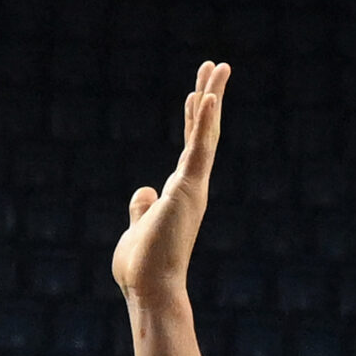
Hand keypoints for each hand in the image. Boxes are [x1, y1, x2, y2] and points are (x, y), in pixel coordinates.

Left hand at [111, 60, 227, 309]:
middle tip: (217, 65)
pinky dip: (203, 123)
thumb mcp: (138, 227)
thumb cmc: (142, 266)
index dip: (195, 118)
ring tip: (218, 68)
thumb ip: (142, 207)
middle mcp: (193, 186)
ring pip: (205, 134)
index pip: (192, 146)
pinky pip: (198, 150)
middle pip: (204, 132)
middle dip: (209, 97)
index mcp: (181, 192)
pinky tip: (206, 97)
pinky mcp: (187, 190)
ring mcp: (193, 187)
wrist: (149, 289)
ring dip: (211, 98)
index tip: (196, 93)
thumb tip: (144, 190)